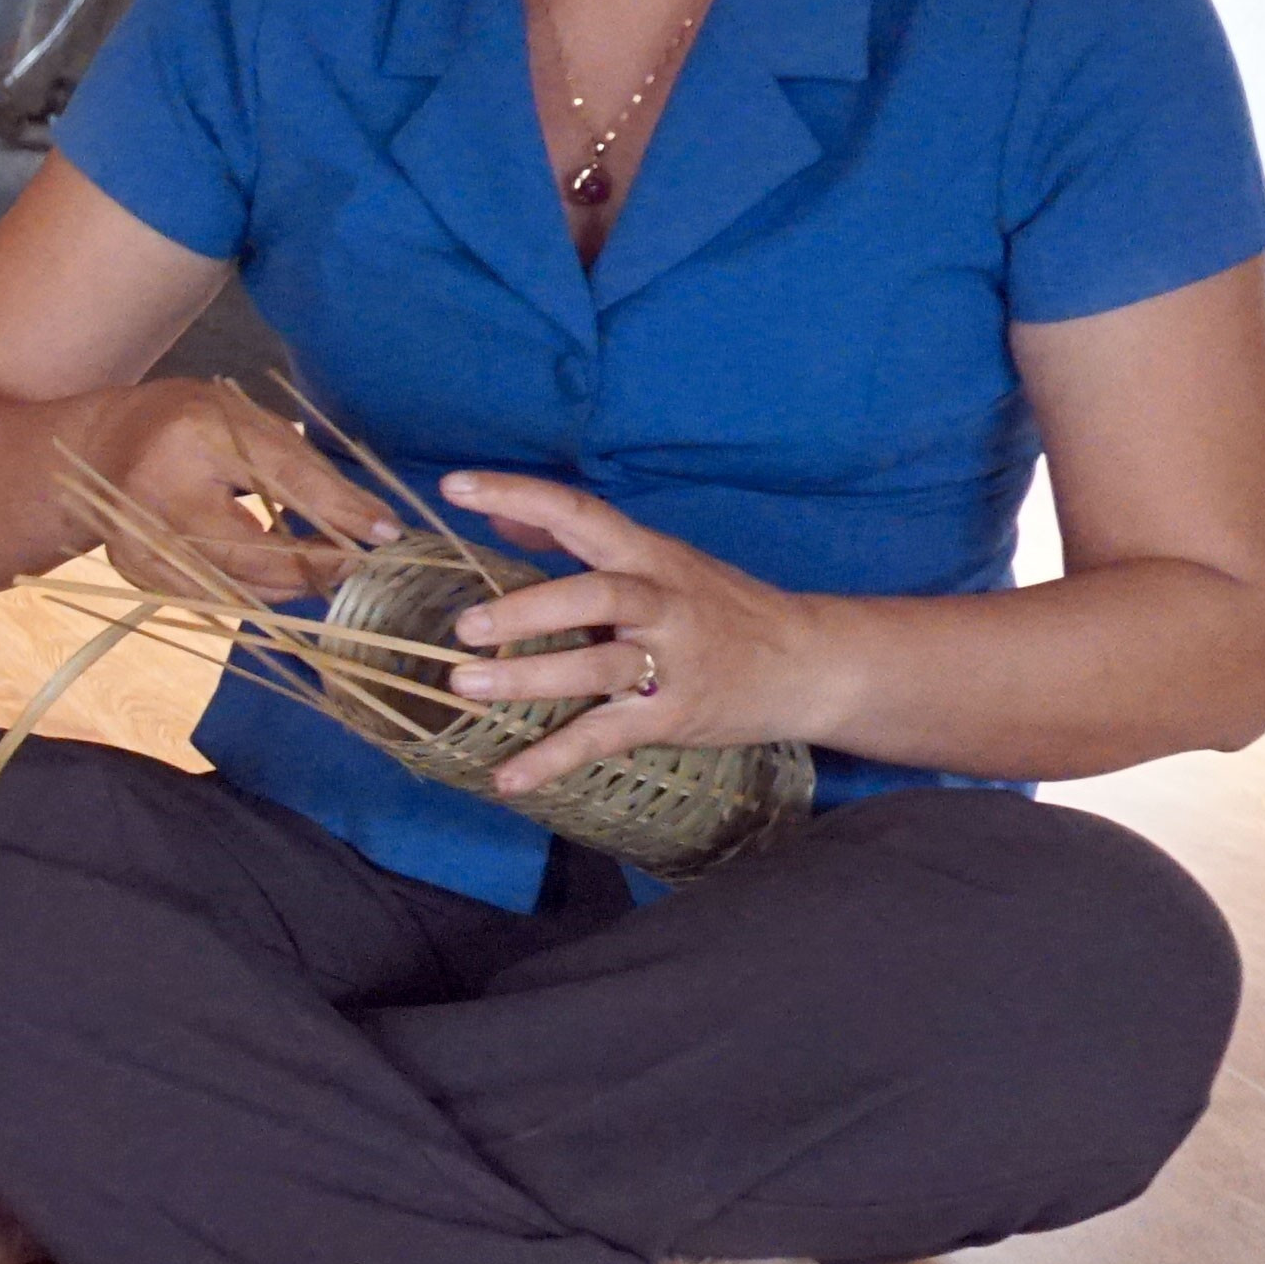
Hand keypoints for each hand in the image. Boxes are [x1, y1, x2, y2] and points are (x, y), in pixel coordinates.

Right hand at [66, 379, 399, 602]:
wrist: (97, 452)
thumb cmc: (185, 425)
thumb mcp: (243, 421)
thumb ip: (300, 466)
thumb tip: (368, 522)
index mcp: (194, 434)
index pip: (282, 480)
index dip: (338, 511)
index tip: (385, 534)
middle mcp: (159, 490)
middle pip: (256, 552)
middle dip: (315, 566)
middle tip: (354, 565)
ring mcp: (140, 538)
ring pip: (236, 587)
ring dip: (288, 586)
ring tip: (320, 572)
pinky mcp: (136, 572)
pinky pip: (211, 598)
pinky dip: (250, 592)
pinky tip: (272, 578)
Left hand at [441, 472, 840, 792]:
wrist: (809, 663)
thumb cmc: (720, 607)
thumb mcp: (658, 560)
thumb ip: (576, 539)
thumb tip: (502, 518)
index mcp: (649, 555)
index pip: (580, 512)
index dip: (518, 495)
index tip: (455, 487)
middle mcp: (660, 601)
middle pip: (595, 594)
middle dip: (528, 609)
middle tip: (465, 625)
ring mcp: (671, 660)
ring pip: (597, 666)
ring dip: (529, 677)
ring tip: (464, 684)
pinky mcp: (673, 714)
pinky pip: (605, 736)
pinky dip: (553, 758)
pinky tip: (506, 777)